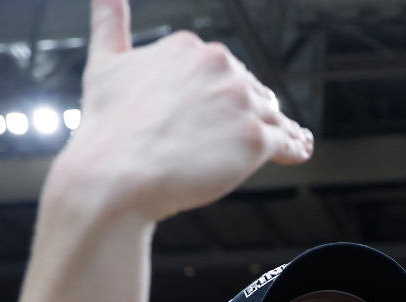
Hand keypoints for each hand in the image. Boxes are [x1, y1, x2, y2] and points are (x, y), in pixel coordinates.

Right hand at [61, 0, 313, 221]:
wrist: (115, 174)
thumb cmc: (106, 127)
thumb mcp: (104, 63)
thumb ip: (109, 22)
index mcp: (189, 47)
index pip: (221, 70)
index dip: (222, 92)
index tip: (221, 108)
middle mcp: (220, 66)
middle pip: (249, 91)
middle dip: (247, 109)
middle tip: (240, 133)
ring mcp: (241, 101)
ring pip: (270, 115)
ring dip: (278, 128)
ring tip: (290, 139)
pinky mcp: (255, 138)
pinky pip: (286, 141)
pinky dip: (295, 147)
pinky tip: (300, 150)